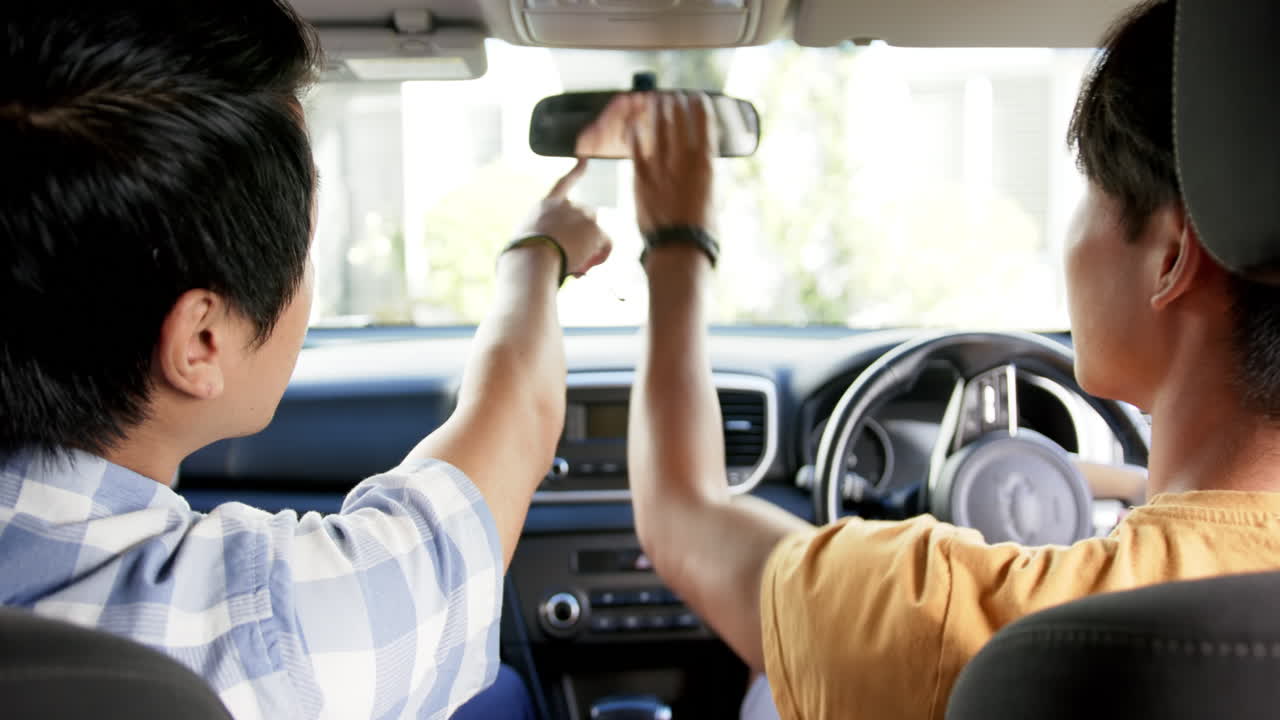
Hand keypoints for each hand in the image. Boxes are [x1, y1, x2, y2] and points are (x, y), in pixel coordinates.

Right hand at [519, 159, 612, 276]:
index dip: (576, 171)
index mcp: (546, 204)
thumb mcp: (525, 241)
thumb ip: (539, 240)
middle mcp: (567, 205)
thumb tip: (545, 254)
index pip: (564, 183)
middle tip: (573, 257)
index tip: (585, 159)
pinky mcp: (594, 229)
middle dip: (583, 234)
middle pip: (586, 215)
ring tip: (576, 266)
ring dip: (590, 246)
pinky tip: (591, 267)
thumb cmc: (522, 258)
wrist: (533, 259)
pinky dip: (602, 256)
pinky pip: (606, 244)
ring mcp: (582, 215)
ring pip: (595, 231)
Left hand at [630, 92, 717, 233]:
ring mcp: (660, 167)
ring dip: (655, 111)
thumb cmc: (701, 226)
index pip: (703, 122)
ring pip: (656, 128)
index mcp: (705, 162)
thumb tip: (701, 159)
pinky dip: (636, 132)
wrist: (678, 247)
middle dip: (675, 103)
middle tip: (673, 96)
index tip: (696, 98)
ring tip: (654, 100)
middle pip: (678, 119)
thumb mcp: (711, 193)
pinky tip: (634, 123)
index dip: (699, 105)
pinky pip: (636, 147)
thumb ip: (704, 172)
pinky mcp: (641, 177)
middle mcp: (683, 159)